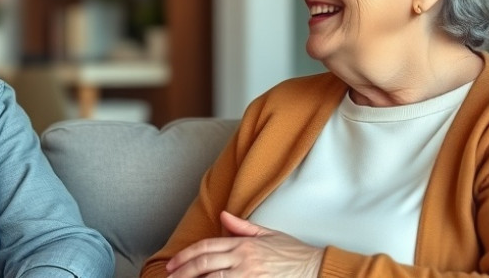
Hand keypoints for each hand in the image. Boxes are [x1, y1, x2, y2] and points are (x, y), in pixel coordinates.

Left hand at [165, 211, 323, 276]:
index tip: (173, 265)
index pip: (207, 247)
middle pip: (205, 264)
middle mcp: (243, 258)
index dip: (186, 256)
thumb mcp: (267, 233)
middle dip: (184, 271)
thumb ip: (242, 226)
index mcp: (243, 243)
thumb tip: (222, 216)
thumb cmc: (292, 252)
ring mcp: (249, 274)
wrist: (315, 267)